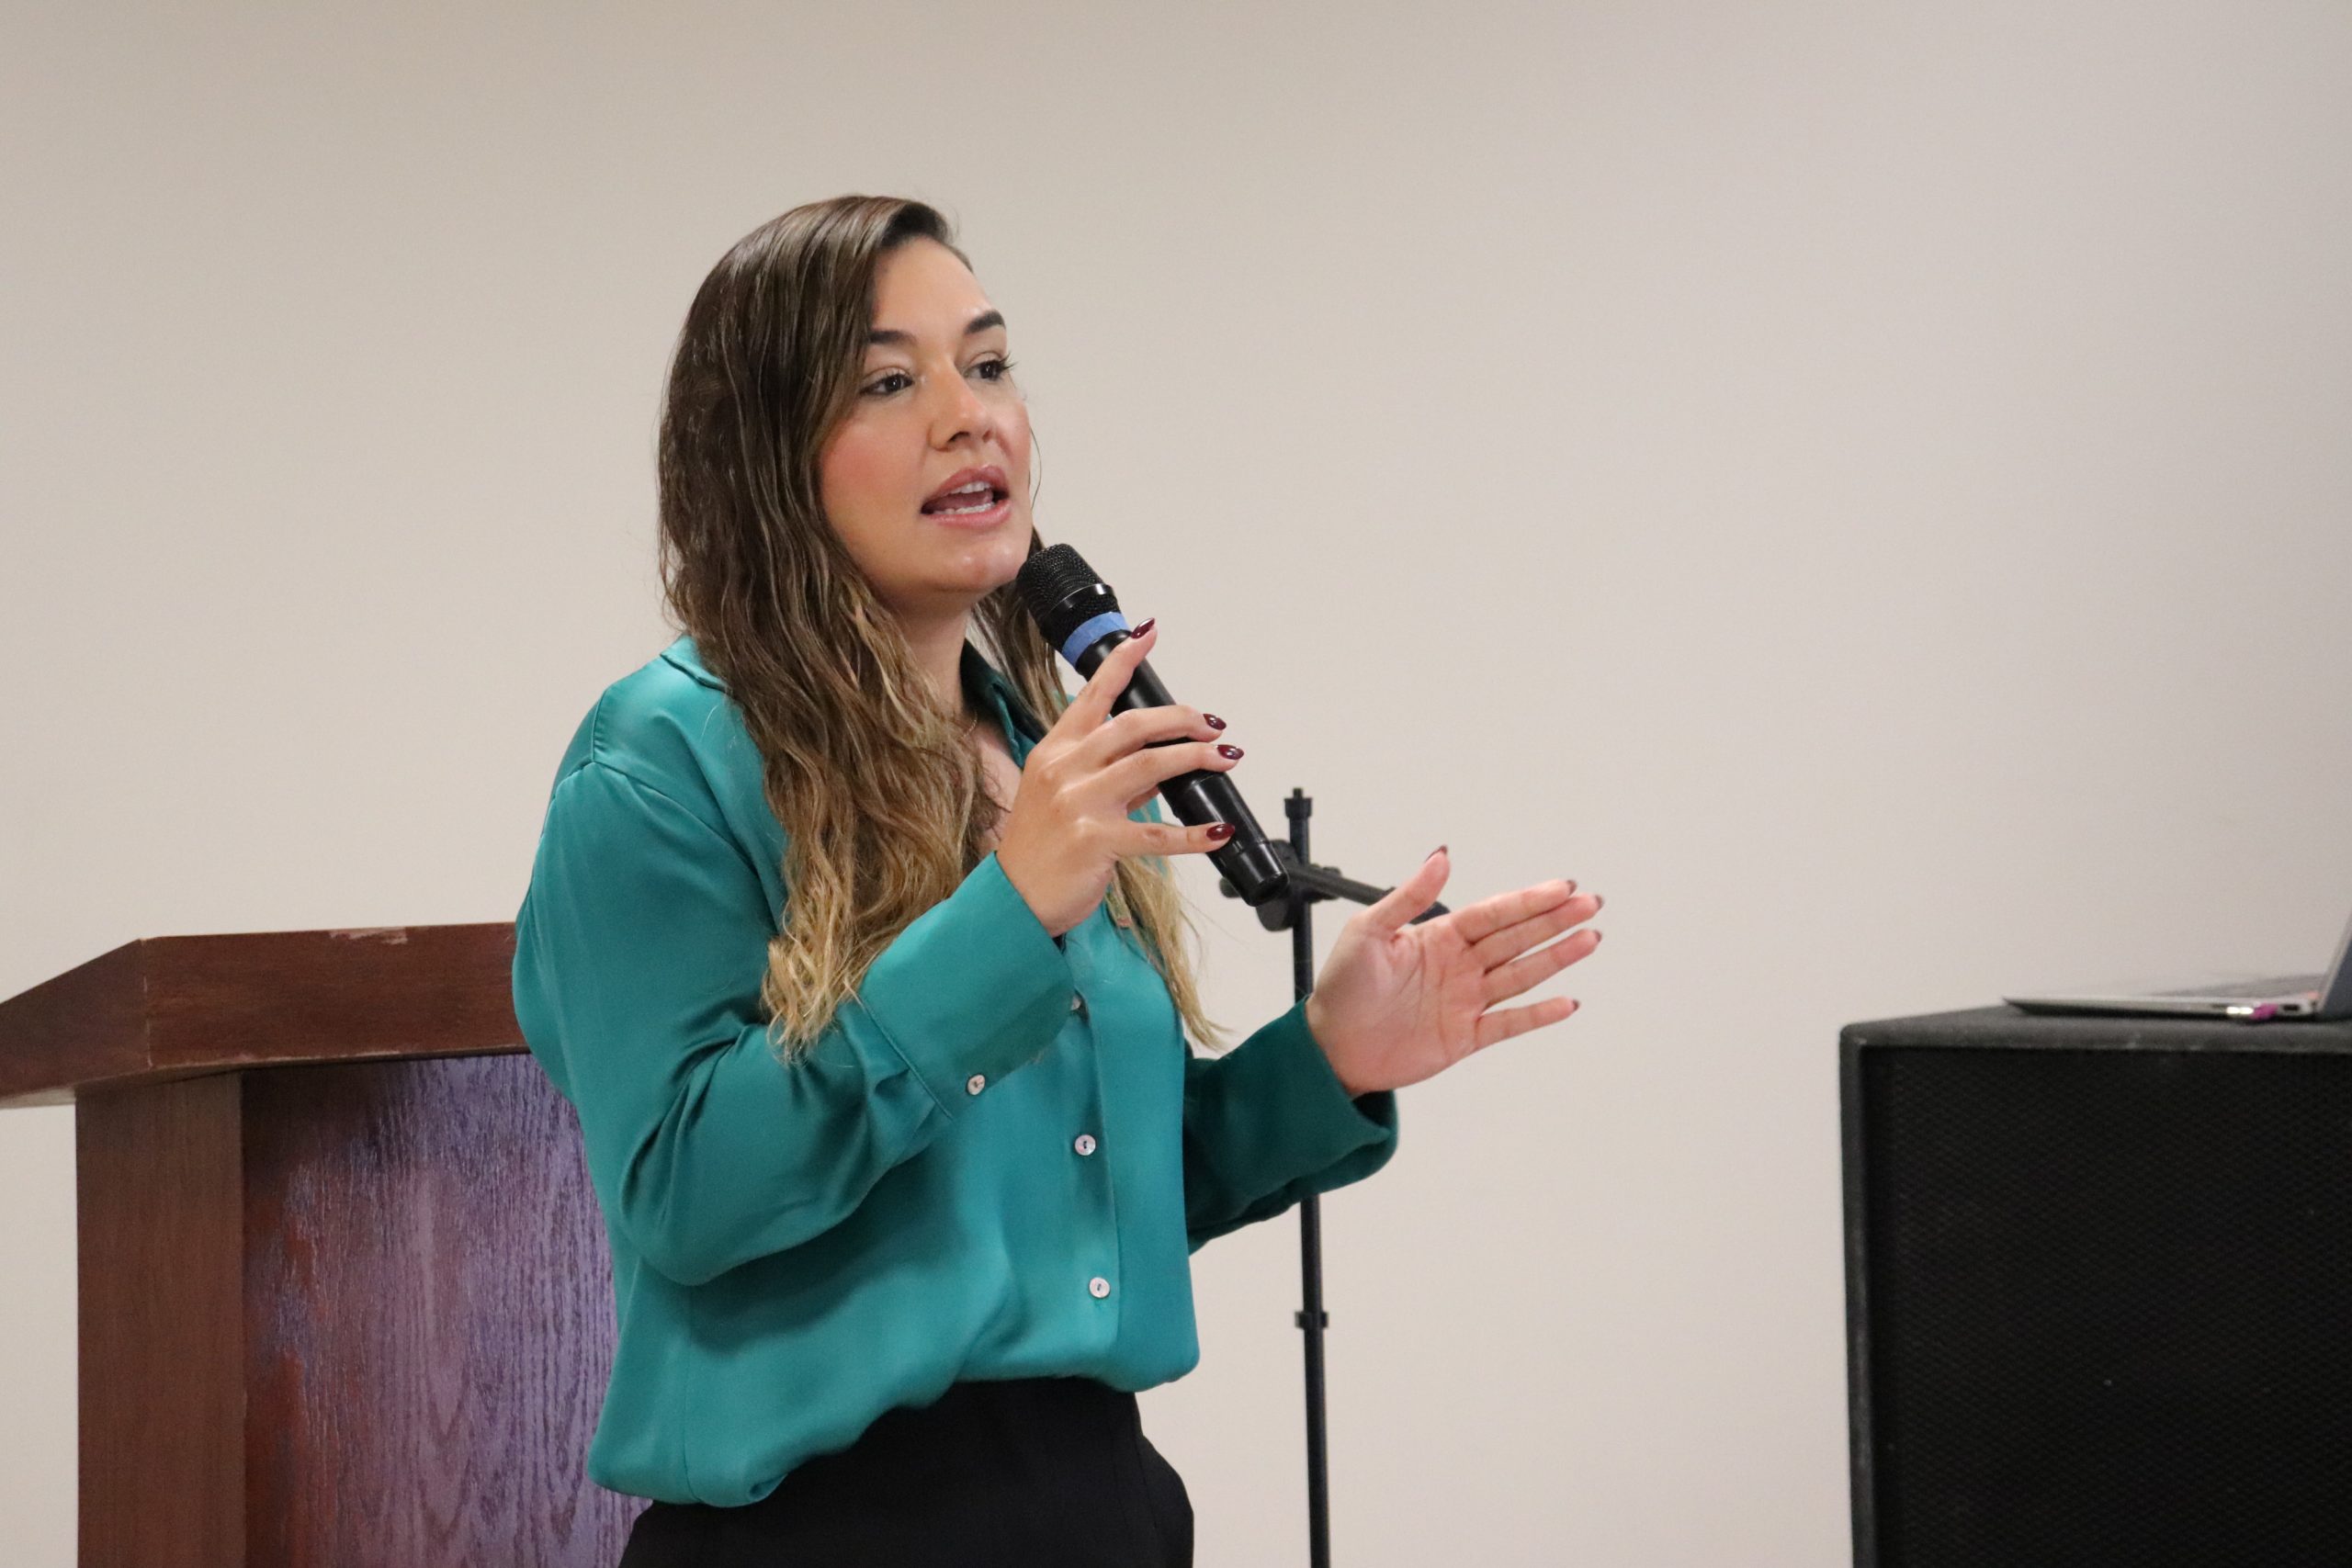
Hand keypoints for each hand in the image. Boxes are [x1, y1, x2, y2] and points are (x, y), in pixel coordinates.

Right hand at [995, 620, 1242, 938]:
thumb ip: (1110, 775)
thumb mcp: (1064, 797)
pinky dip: (1195, 834)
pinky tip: (1218, 831)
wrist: (1016, 898)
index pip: (1093, 694)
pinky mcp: (1095, 840)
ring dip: (1196, 757)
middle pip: (1132, 725)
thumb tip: (1159, 763)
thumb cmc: (1039, 847)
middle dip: (1181, 719)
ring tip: (1225, 758)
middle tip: (1214, 725)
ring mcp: (1079, 803)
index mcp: (1056, 750)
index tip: (1148, 635)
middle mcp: (1065, 769)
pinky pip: (1157, 833)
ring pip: (1150, 765)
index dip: (1122, 661)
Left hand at [1302, 848, 1601, 1095]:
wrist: (1330, 1047)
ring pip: (1521, 975)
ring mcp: (1466, 1001)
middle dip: (1554, 921)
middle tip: (1590, 904)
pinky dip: (1539, 1015)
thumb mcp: (1368, 931)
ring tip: (1590, 938)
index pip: (1493, 914)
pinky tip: (1566, 1002)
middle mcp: (1458, 966)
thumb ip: (1408, 896)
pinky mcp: (1466, 1036)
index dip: (1528, 901)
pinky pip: (1510, 1023)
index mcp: (1438, 937)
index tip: (1561, 888)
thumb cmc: (1342, 988)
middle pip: (1516, 938)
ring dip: (1556, 958)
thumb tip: (1440, 856)